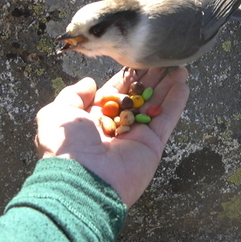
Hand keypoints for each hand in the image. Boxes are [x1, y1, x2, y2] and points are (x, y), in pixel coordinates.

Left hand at [35, 67, 189, 206]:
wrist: (83, 181)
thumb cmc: (67, 147)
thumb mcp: (57, 113)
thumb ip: (73, 94)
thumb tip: (89, 83)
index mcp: (93, 118)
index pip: (115, 92)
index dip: (127, 77)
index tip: (139, 61)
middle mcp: (115, 126)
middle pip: (138, 96)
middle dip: (150, 79)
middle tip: (163, 60)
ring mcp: (135, 136)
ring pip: (154, 105)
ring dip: (167, 86)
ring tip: (179, 67)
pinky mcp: (152, 145)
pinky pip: (165, 119)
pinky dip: (175, 103)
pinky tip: (183, 84)